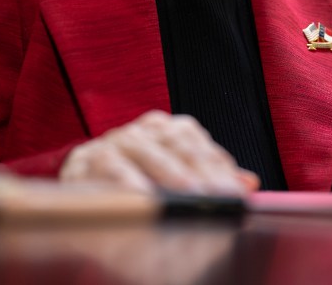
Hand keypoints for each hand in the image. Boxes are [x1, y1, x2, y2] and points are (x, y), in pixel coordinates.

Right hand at [59, 110, 259, 195]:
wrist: (82, 192)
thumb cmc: (137, 185)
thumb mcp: (178, 180)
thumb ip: (212, 179)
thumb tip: (249, 182)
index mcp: (166, 129)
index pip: (197, 141)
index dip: (217, 167)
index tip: (235, 194)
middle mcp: (141, 130)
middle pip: (175, 145)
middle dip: (199, 174)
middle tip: (218, 200)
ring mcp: (112, 142)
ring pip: (145, 151)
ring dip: (168, 176)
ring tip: (187, 200)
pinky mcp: (85, 162)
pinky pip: (110, 169)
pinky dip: (130, 185)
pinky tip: (146, 203)